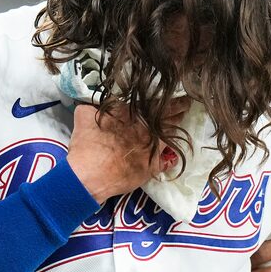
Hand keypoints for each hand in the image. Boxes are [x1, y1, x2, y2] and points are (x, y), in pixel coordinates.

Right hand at [67, 98, 189, 203]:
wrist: (90, 174)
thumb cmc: (87, 145)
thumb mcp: (84, 116)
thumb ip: (93, 107)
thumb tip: (94, 105)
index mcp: (132, 115)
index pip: (157, 103)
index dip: (171, 100)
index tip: (181, 97)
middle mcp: (146, 129)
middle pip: (168, 117)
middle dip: (179, 110)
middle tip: (186, 106)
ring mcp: (151, 148)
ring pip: (169, 136)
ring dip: (176, 129)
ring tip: (181, 122)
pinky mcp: (151, 167)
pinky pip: (166, 161)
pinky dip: (169, 158)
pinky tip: (172, 156)